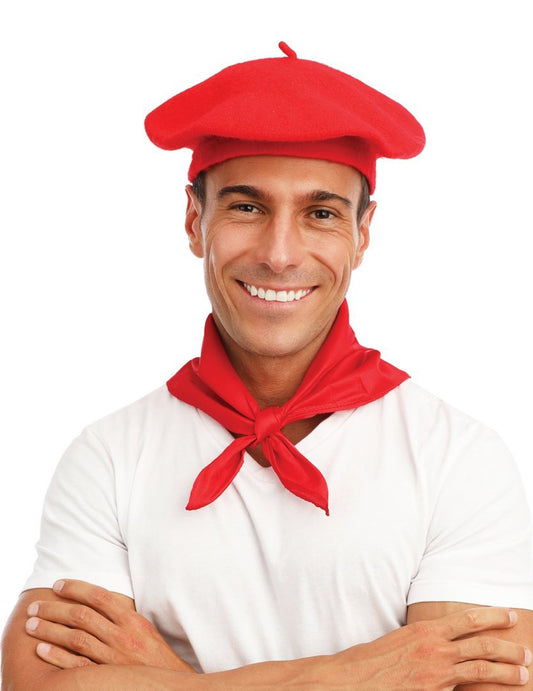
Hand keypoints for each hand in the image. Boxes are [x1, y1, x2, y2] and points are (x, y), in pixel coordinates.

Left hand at [25, 579, 195, 671]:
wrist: (168, 684)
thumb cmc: (154, 656)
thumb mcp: (144, 628)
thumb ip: (122, 615)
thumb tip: (97, 600)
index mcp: (132, 620)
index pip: (99, 596)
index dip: (75, 588)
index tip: (57, 585)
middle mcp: (122, 636)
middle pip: (81, 616)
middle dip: (55, 609)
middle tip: (35, 606)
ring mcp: (112, 658)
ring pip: (75, 639)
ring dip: (49, 630)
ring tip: (31, 625)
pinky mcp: (105, 677)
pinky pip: (76, 666)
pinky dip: (56, 656)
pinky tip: (41, 649)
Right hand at [333, 606, 530, 688]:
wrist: (353, 679)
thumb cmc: (372, 660)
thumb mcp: (400, 640)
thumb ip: (424, 641)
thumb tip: (441, 643)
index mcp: (426, 630)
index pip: (467, 619)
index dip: (492, 616)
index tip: (508, 615)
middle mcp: (435, 649)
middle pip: (482, 644)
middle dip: (508, 648)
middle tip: (525, 653)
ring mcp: (436, 673)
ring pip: (481, 669)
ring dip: (506, 672)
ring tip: (522, 674)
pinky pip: (468, 690)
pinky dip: (484, 690)